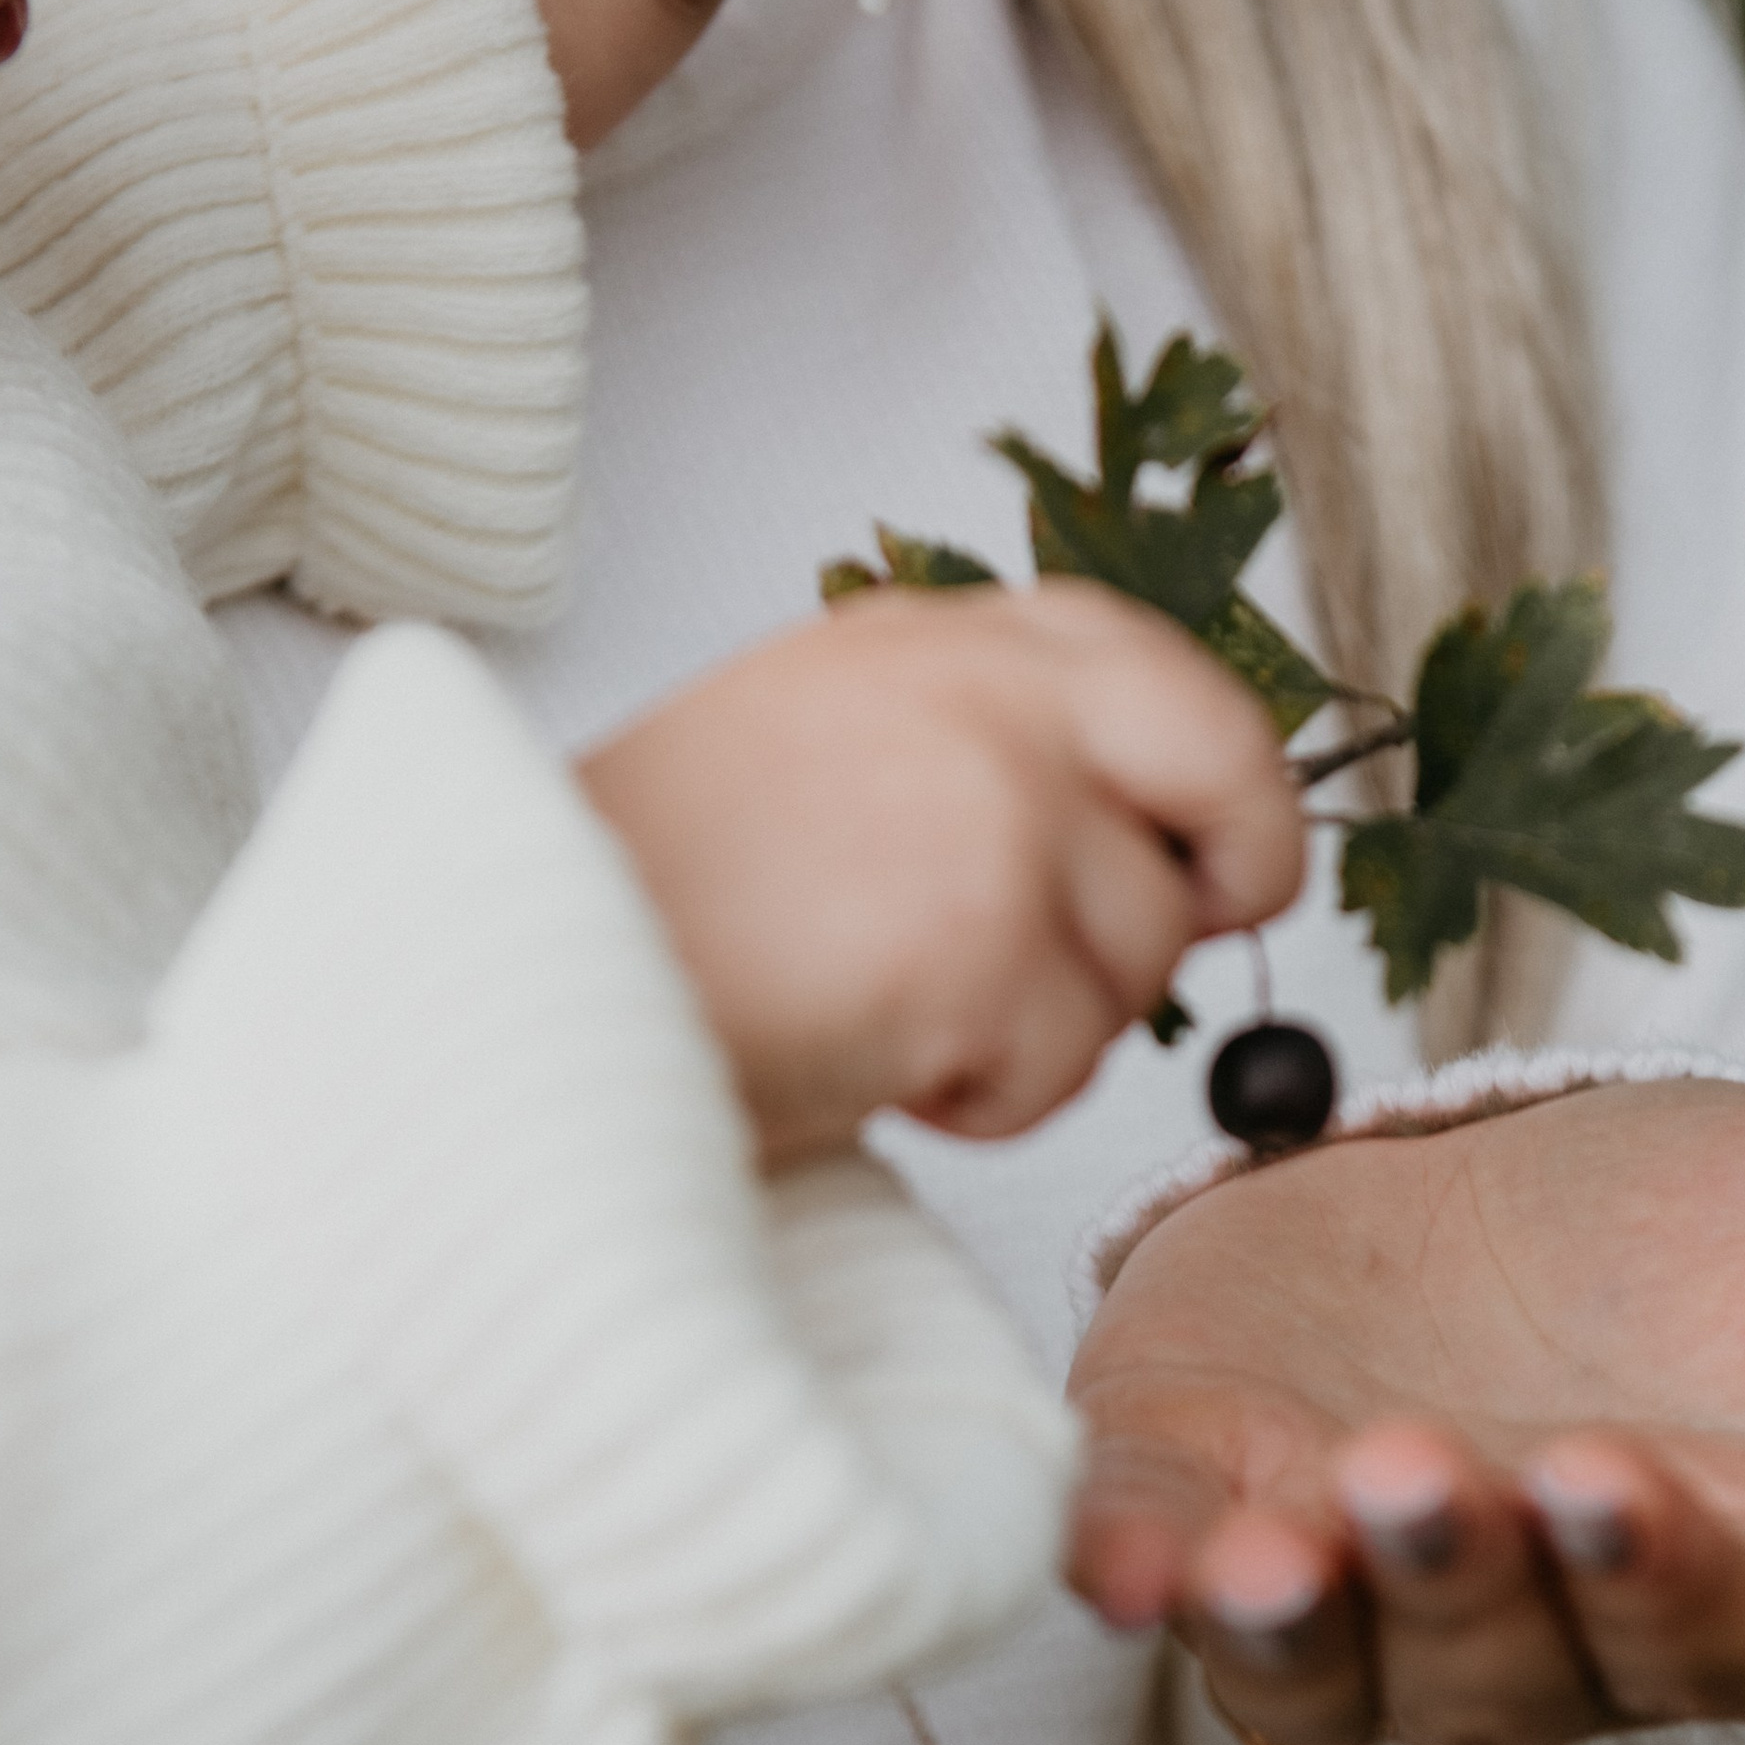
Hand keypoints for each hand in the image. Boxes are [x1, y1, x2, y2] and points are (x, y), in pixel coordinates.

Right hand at [578, 581, 1302, 1162]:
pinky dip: (986, 1102)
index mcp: (914, 642)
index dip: (1209, 764)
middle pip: (1216, 757)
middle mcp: (969, 691)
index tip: (1225, 846)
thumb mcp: (816, 776)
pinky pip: (1065, 1059)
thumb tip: (1140, 862)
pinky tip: (869, 1071)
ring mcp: (988, 802)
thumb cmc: (639, 919)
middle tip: (1218, 925)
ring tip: (889, 1027)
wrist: (502, 995)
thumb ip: (973, 779)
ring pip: (1137, 951)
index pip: (1138, 662)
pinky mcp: (984, 932)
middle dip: (1242, 857)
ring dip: (1047, 1028)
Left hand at [1067, 1078, 1744, 1744]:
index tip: (1612, 1479)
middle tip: (1433, 1469)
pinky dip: (1127, 1583)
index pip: (1695, 1619)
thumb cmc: (1718, 1221)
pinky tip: (1100, 1542)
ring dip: (1291, 1621)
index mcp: (1714, 1576)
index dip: (1650, 1570)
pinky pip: (1164, 1608)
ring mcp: (1356, 1597)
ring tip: (1266, 1527)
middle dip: (1463, 1582)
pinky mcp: (1205, 1522)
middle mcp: (1533, 1633)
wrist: (1495, 1167)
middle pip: (1499, 1667)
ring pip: (1326, 1684)